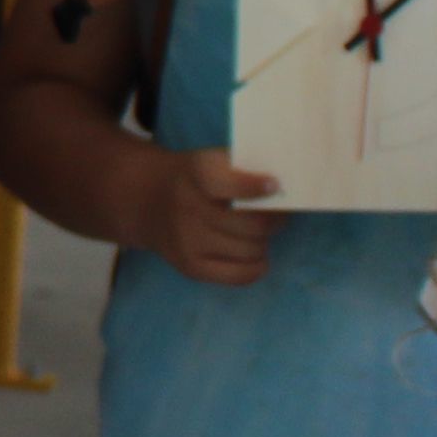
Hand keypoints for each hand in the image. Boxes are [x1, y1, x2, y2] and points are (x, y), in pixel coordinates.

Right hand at [145, 141, 286, 280]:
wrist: (149, 200)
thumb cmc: (196, 178)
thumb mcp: (210, 160)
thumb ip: (243, 169)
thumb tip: (287, 190)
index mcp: (195, 173)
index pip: (224, 183)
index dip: (253, 187)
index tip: (275, 186)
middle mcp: (188, 208)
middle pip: (251, 225)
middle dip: (274, 220)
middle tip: (277, 213)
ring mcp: (188, 241)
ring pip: (251, 250)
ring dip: (263, 241)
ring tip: (258, 231)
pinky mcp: (191, 267)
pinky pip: (240, 275)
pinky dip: (257, 265)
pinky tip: (254, 253)